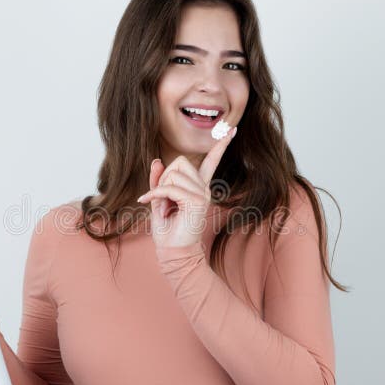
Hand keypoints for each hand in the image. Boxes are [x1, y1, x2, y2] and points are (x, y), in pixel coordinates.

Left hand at [138, 126, 236, 247]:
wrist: (174, 254)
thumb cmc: (167, 231)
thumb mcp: (158, 200)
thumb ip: (158, 180)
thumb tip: (157, 160)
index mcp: (197, 187)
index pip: (211, 161)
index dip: (221, 145)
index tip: (232, 130)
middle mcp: (203, 188)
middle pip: (179, 161)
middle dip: (164, 179)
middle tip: (164, 202)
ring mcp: (202, 194)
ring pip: (173, 173)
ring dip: (160, 190)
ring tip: (166, 209)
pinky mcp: (197, 201)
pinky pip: (169, 187)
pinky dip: (155, 195)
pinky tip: (151, 205)